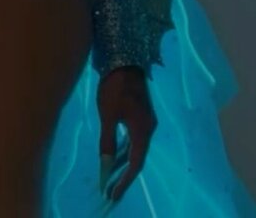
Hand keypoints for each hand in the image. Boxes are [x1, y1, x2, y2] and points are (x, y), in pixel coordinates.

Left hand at [97, 65, 156, 205]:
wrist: (124, 60)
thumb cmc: (114, 87)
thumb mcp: (108, 114)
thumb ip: (107, 140)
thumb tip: (106, 164)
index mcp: (143, 130)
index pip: (135, 163)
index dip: (124, 181)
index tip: (112, 194)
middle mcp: (149, 128)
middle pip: (138, 157)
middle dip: (124, 175)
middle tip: (110, 190)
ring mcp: (147, 120)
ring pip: (137, 148)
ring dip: (125, 162)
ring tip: (111, 176)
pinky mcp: (142, 114)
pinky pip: (135, 138)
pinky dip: (126, 150)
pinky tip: (116, 153)